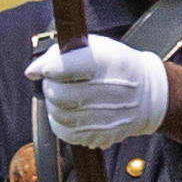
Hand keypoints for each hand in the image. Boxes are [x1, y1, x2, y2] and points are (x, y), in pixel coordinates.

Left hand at [31, 32, 173, 149]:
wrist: (149, 95)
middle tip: (55, 82)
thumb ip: (59, 54)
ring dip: (53, 105)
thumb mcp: (96, 47)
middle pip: (58, 94)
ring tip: (62, 96)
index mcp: (107, 63)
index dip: (50, 68)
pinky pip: (66, 133)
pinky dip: (60, 122)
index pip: (65, 67)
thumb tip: (31, 72)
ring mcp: (106, 117)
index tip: (50, 68)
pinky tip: (69, 111)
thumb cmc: (118, 66)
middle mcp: (108, 92)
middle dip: (50, 87)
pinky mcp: (101, 135)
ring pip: (59, 114)